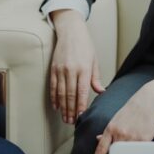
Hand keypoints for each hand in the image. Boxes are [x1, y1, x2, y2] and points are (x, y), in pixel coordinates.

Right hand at [49, 9, 104, 123]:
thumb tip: (100, 92)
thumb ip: (95, 78)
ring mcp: (61, 69)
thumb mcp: (94, 60)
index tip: (81, 117)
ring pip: (61, 93)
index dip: (80, 106)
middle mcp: (71, 70)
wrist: (71, 31)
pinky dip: (54, 97)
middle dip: (71, 111)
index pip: (82, 92)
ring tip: (65, 118)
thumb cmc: (85, 45)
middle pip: (70, 95)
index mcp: (84, 69)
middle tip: (71, 122)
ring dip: (63, 107)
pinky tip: (56, 106)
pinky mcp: (53, 68)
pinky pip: (53, 86)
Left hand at [89, 73, 153, 153]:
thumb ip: (109, 131)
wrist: (149, 99)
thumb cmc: (134, 108)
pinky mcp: (144, 139)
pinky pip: (139, 152)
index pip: (101, 149)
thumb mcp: (117, 118)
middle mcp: (119, 133)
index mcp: (110, 128)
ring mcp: (132, 136)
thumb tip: (97, 139)